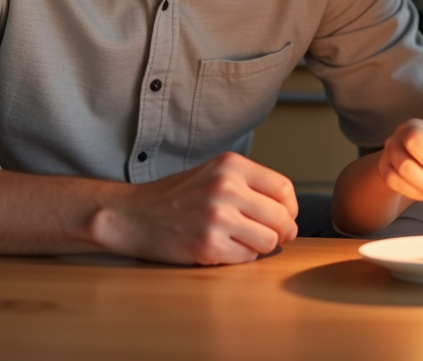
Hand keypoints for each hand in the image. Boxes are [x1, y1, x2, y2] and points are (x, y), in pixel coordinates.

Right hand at [89, 152, 298, 265]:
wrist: (132, 215)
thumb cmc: (176, 196)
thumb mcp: (214, 173)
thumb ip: (249, 184)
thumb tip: (288, 211)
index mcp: (231, 165)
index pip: (284, 189)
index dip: (290, 209)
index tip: (284, 218)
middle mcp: (227, 187)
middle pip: (281, 217)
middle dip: (283, 232)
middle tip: (273, 236)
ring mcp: (217, 217)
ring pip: (268, 241)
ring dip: (260, 246)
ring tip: (242, 240)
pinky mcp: (208, 245)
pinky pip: (246, 257)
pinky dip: (240, 257)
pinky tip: (222, 248)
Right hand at [376, 119, 422, 202]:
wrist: (411, 150)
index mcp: (413, 127)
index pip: (419, 142)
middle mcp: (395, 139)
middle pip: (405, 163)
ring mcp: (386, 156)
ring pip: (398, 177)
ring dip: (422, 189)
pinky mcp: (383, 170)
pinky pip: (394, 185)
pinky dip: (413, 192)